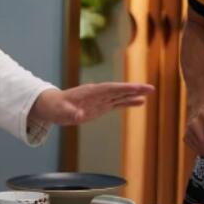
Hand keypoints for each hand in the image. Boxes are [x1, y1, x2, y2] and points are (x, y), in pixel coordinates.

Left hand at [30, 82, 153, 125]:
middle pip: (119, 90)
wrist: (53, 106)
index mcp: (90, 92)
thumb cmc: (56, 107)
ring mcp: (100, 100)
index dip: (123, 89)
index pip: (109, 89)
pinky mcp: (101, 106)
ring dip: (134, 94)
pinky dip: (128, 102)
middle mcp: (98, 94)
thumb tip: (78, 116)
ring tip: (149, 93)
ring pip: (120, 96)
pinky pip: (117, 104)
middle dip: (134, 89)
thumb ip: (70, 113)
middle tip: (150, 88)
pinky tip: (140, 102)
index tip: (135, 88)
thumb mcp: (61, 111)